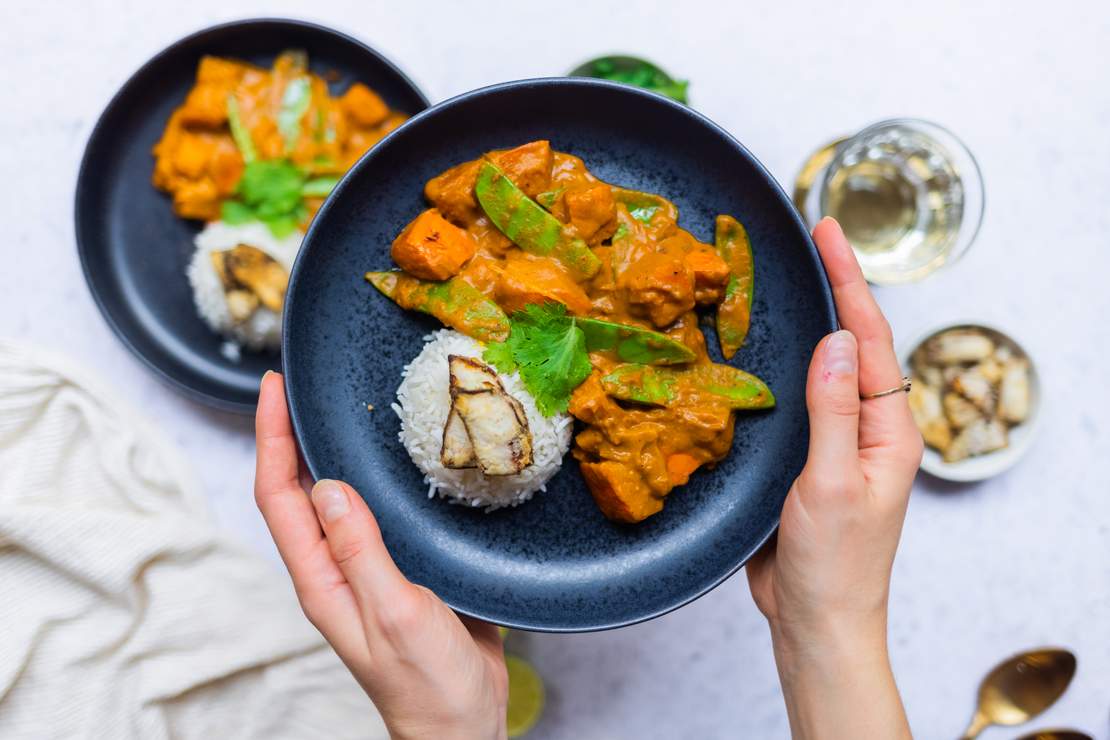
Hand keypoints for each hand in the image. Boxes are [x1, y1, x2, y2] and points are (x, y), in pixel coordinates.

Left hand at [254, 372, 507, 739]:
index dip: (271, 440)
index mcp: (323, 580)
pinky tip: (393, 460)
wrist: (463, 722)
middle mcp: (336, 568)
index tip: (272, 391)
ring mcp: (366, 568)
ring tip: (333, 408)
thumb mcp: (395, 614)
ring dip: (327, 452)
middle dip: (288, 436)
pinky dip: (374, 478)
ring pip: (335, 499)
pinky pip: (376, 513)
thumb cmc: (427, 684)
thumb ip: (362, 553)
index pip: (280, 498)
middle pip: (297, 491)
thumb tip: (329, 488)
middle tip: (296, 385)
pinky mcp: (400, 568)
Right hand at [746, 218, 921, 738]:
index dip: (850, 282)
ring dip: (807, 324)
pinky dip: (780, 368)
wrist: (816, 623)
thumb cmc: (834, 565)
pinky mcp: (806, 462)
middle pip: (854, 345)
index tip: (827, 233)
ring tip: (787, 279)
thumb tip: (839, 339)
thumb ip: (834, 411)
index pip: (872, 340)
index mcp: (889, 431)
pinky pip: (796, 402)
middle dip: (834, 288)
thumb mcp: (834, 483)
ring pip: (823, 371)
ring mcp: (837, 445)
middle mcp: (868, 430)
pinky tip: (758, 354)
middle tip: (809, 238)